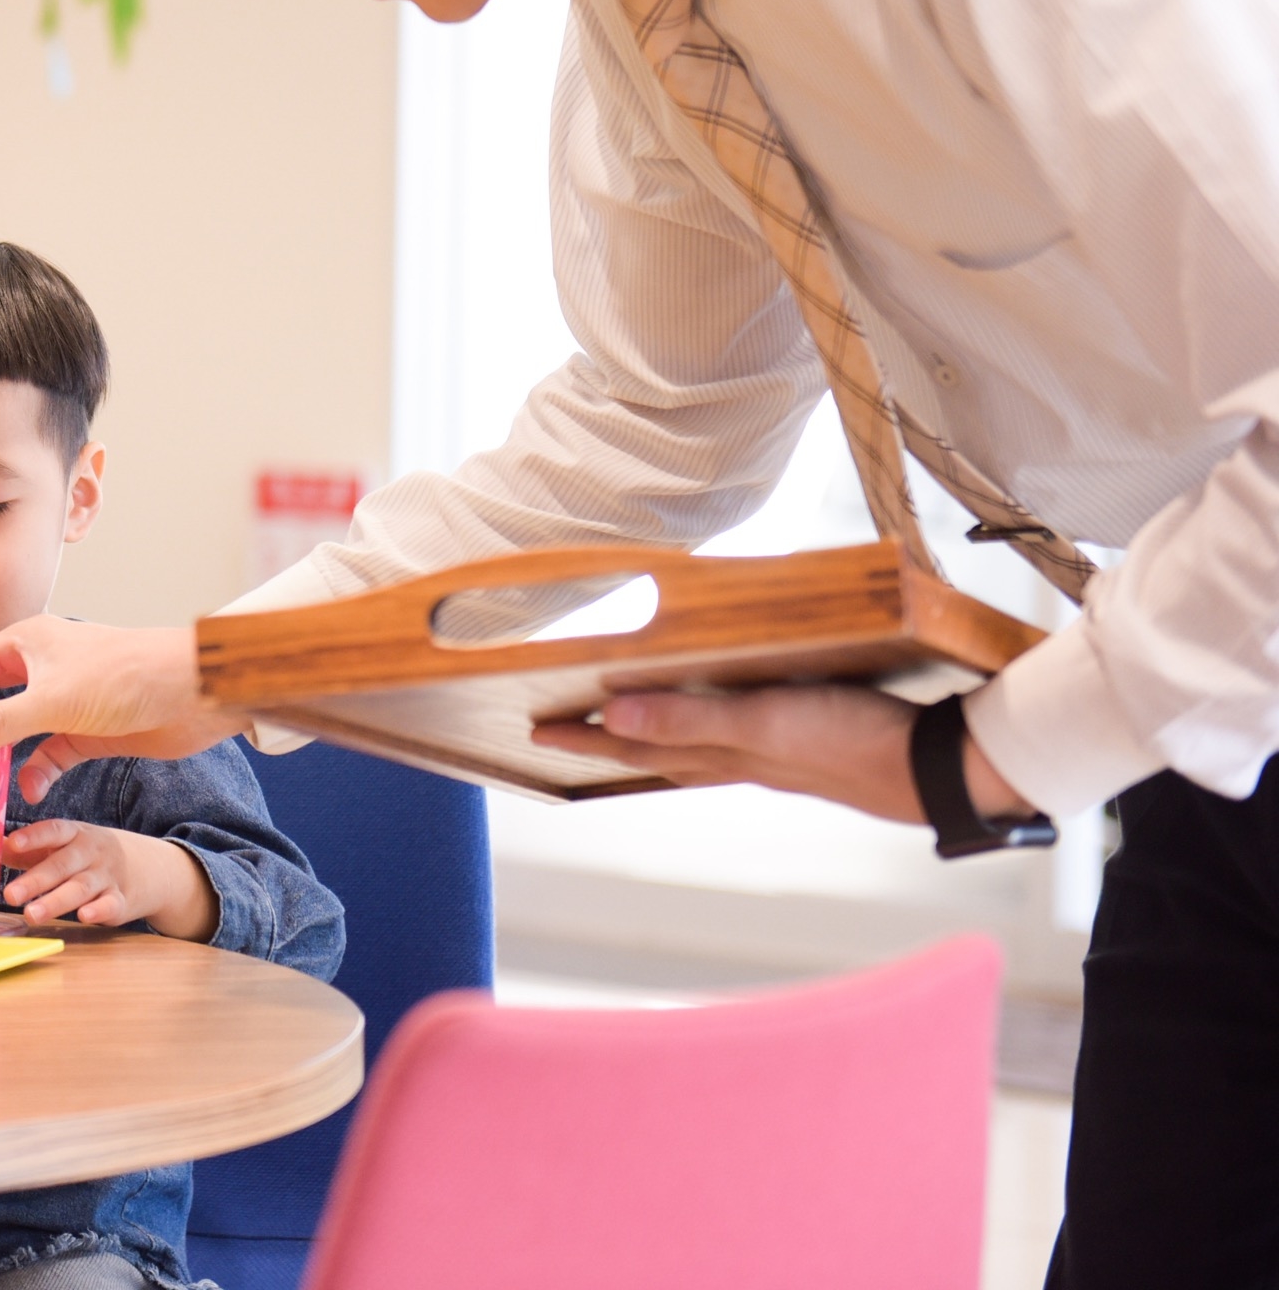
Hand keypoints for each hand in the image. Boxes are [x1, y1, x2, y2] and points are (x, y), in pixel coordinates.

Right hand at [0, 616, 250, 801]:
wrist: (197, 692)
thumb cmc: (128, 676)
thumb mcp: (53, 701)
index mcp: (28, 643)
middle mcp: (43, 668)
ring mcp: (68, 700)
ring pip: (16, 728)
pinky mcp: (90, 729)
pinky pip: (50, 753)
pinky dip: (37, 771)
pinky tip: (29, 791)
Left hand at [1, 820, 217, 940]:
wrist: (147, 867)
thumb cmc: (88, 857)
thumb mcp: (64, 846)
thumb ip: (30, 851)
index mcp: (74, 834)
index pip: (53, 831)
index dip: (33, 837)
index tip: (11, 844)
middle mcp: (91, 852)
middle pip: (61, 865)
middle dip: (35, 880)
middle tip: (10, 895)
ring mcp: (107, 876)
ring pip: (80, 888)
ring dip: (56, 901)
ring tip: (32, 914)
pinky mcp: (121, 900)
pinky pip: (110, 904)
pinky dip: (98, 911)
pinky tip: (84, 917)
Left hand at [531, 683, 1035, 825]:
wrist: (950, 770)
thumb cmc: (858, 745)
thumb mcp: (765, 723)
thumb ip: (690, 717)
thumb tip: (611, 716)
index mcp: (728, 754)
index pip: (640, 744)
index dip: (588, 737)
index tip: (536, 731)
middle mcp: (748, 758)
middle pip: (665, 751)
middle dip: (615, 742)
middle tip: (567, 735)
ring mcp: (786, 755)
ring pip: (705, 749)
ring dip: (666, 740)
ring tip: (636, 734)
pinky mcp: (822, 742)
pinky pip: (750, 738)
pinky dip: (721, 731)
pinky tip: (735, 726)